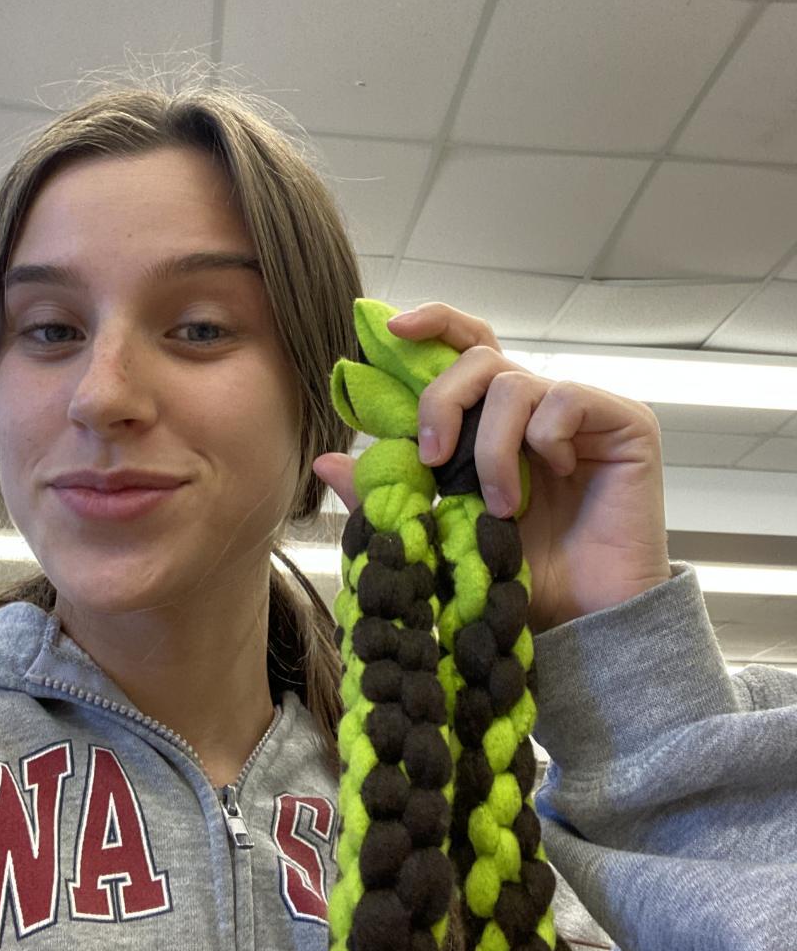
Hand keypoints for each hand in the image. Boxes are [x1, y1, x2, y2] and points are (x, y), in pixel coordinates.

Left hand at [313, 303, 670, 631]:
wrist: (590, 625)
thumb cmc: (522, 578)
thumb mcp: (440, 534)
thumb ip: (390, 495)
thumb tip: (326, 462)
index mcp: (494, 420)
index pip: (464, 347)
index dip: (432, 324)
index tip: (392, 330)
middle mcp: (536, 405)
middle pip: (477, 358)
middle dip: (441, 401)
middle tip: (431, 457)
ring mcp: (581, 411)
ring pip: (513, 383)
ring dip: (491, 446)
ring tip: (500, 505)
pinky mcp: (624, 421)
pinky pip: (566, 398)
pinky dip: (547, 439)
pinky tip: (559, 474)